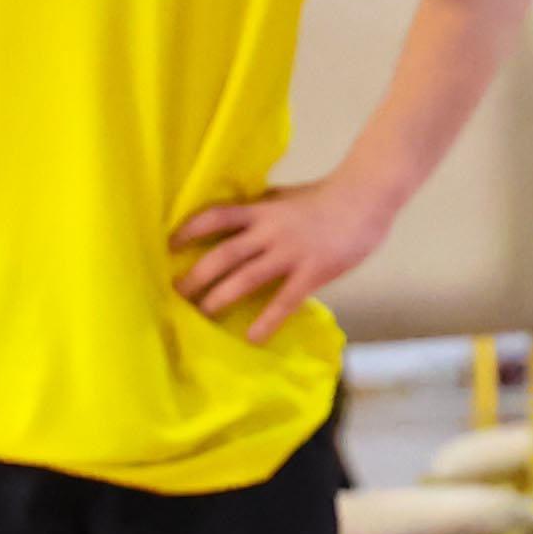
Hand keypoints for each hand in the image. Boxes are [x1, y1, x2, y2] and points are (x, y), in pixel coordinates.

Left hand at [168, 172, 396, 343]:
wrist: (365, 196)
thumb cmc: (325, 196)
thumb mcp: (284, 198)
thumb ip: (260, 210)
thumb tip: (232, 220)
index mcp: (261, 210)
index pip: (216, 216)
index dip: (189, 229)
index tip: (168, 245)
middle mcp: (269, 231)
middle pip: (222, 255)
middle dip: (196, 276)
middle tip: (176, 295)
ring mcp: (290, 252)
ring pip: (246, 279)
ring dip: (219, 299)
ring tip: (202, 315)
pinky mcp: (313, 271)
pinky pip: (284, 301)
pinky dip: (267, 321)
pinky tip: (253, 337)